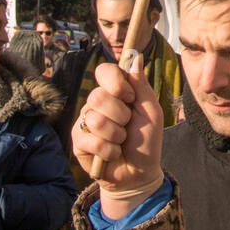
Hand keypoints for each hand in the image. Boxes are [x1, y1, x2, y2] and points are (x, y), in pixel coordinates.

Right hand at [71, 59, 164, 216]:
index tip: (130, 98)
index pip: (104, 71)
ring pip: (95, 119)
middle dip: (121, 115)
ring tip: (121, 141)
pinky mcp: (78, 142)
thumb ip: (141, 86)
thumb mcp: (151, 111)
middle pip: (98, 96)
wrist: (139, 173)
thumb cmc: (146, 141)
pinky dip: (109, 150)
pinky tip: (113, 154)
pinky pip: (92, 140)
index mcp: (115, 92)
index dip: (116, 83)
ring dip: (116, 135)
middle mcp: (96, 103)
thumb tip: (135, 57)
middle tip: (128, 125)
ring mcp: (85, 121)